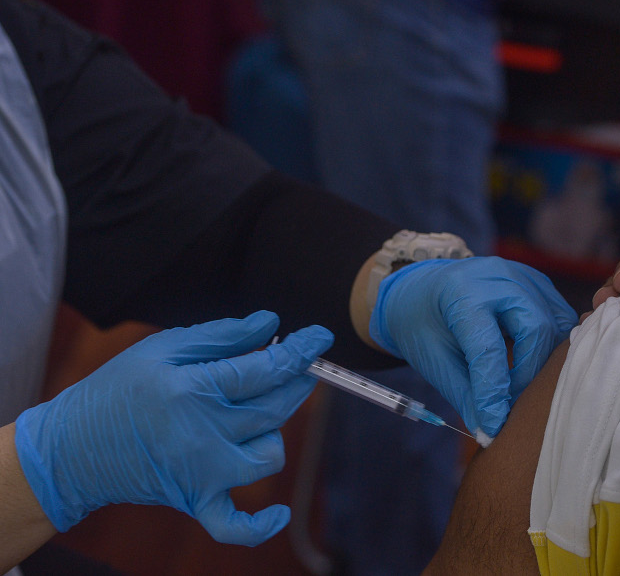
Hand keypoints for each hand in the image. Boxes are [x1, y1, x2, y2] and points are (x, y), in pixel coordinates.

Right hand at [14, 311, 331, 545]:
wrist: (71, 447)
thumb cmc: (116, 389)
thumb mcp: (162, 347)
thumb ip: (222, 335)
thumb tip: (269, 324)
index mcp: (192, 390)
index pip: (265, 370)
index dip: (300, 351)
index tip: (319, 338)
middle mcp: (202, 434)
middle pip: (275, 409)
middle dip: (296, 382)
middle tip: (298, 366)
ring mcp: (201, 473)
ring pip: (268, 456)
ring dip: (274, 432)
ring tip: (257, 415)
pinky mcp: (194, 501)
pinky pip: (235, 525)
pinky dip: (260, 525)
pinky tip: (279, 514)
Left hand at [369, 257, 577, 439]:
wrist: (423, 288)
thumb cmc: (425, 324)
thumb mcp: (433, 360)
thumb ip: (464, 394)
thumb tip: (490, 431)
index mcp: (462, 292)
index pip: (487, 348)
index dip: (493, 392)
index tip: (494, 425)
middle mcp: (499, 277)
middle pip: (536, 329)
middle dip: (528, 375)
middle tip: (512, 406)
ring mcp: (524, 276)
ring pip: (557, 325)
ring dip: (545, 363)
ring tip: (523, 390)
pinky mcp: (540, 285)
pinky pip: (561, 319)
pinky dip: (554, 348)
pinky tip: (537, 369)